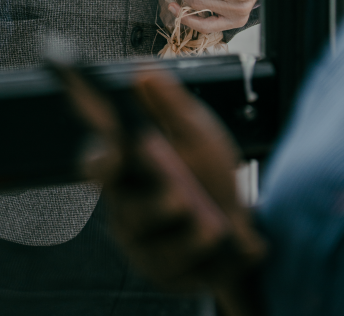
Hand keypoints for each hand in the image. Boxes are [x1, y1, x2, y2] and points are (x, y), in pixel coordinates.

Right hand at [66, 67, 265, 313]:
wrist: (245, 228)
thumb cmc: (210, 176)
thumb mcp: (198, 134)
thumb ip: (170, 105)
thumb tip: (141, 69)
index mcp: (127, 172)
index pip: (98, 163)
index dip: (101, 157)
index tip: (116, 146)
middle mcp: (127, 209)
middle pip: (125, 205)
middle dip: (149, 200)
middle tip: (176, 193)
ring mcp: (143, 247)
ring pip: (154, 238)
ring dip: (183, 228)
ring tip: (209, 225)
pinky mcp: (164, 275)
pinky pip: (177, 264)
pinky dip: (202, 249)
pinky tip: (220, 238)